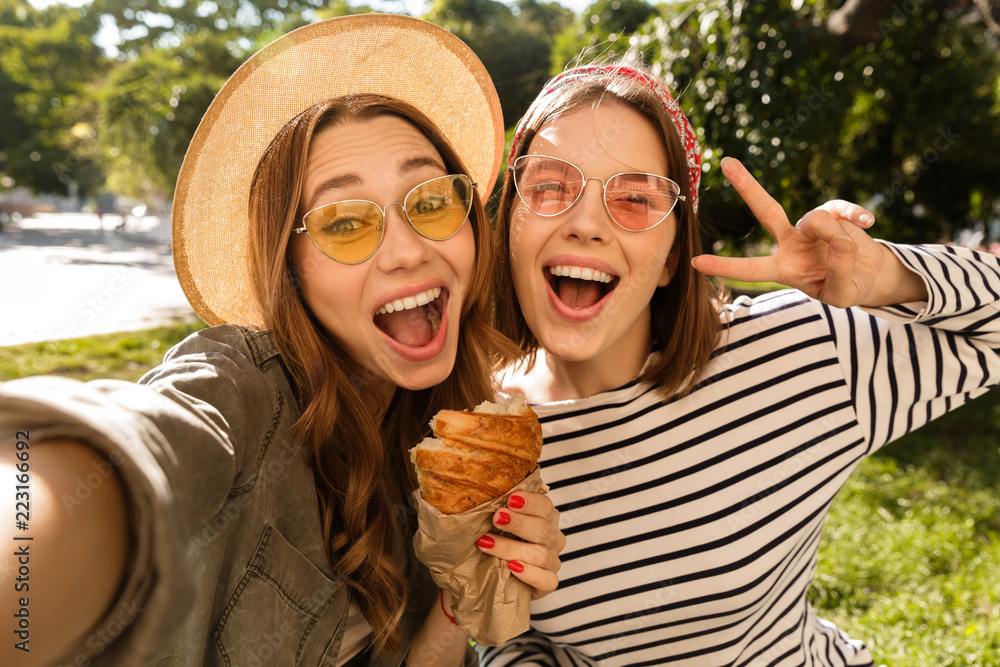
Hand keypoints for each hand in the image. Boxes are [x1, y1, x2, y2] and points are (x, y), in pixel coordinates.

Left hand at [476, 491, 564, 598]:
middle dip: (518, 523)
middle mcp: (553, 538)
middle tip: (496, 518)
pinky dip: (529, 573)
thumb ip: (501, 512)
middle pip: (543, 529)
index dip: (530, 502)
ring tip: (488, 543)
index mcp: (546, 519)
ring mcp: (552, 561)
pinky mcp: (549, 583)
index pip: (545, 506)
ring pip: (540, 554)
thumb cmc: (504, 542)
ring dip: (512, 548)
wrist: (506, 577)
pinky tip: (512, 567)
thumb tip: (479, 498)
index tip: (510, 499)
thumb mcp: (504, 524)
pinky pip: (546, 580)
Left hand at [692, 158, 926, 306]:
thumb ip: (838, 272)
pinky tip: (867, 223)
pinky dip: (855, 216)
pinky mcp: (835, 213)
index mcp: (783, 268)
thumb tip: (838, 240)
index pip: (750, 268)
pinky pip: (842, 210)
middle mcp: (791, 242)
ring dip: (836, 237)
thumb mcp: (842, 294)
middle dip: (747, 187)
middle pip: (767, 211)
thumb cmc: (847, 286)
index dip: (726, 267)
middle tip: (725, 162)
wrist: (871, 274)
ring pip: (817, 220)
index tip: (696, 263)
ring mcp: (811, 225)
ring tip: (849, 251)